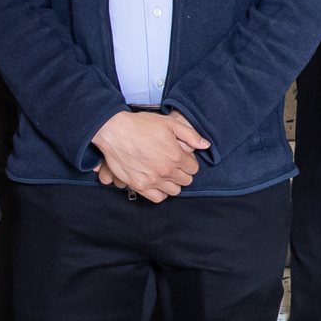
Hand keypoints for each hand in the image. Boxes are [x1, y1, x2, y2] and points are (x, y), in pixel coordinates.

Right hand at [93, 108, 209, 201]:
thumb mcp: (169, 123)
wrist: (114, 131)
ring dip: (173, 183)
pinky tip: (158, 183)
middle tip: (173, 164)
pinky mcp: (139, 186)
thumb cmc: (141, 125)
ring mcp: (152, 180)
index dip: (189, 162)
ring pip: (174, 191)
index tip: (182, 157)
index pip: (193, 168)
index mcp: (175, 156)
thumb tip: (205, 145)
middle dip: (182, 172)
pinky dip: (160, 192)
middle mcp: (165, 170)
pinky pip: (157, 198)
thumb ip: (190, 135)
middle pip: (185, 180)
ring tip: (165, 173)